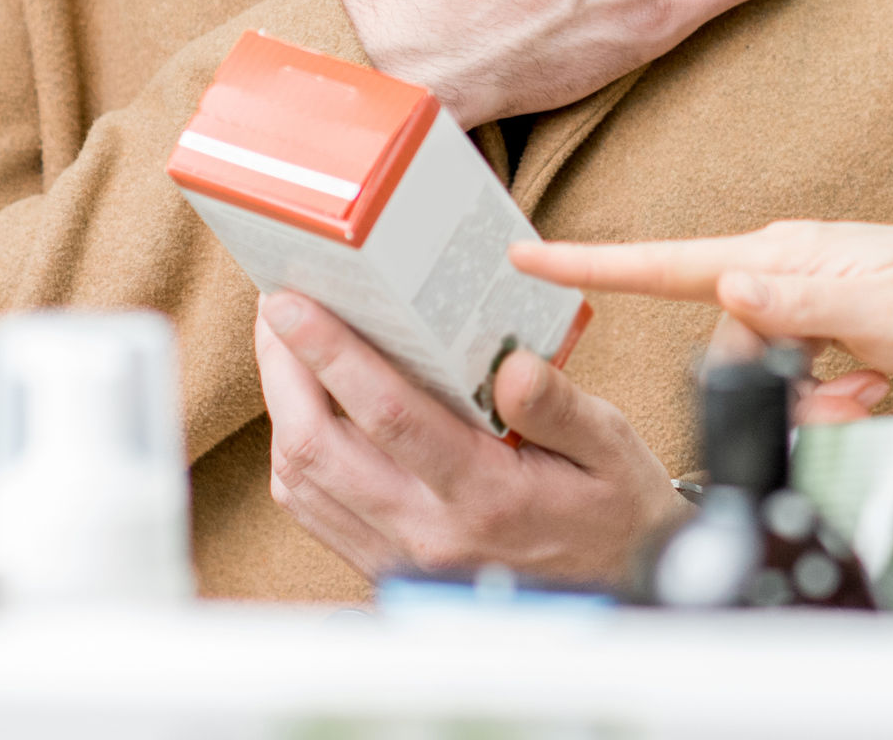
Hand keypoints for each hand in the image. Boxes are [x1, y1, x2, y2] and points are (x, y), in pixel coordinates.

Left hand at [255, 291, 682, 586]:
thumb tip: (512, 366)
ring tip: (285, 347)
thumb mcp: (612, 448)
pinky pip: (314, 510)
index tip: (293, 304)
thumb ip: (560, 406)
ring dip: (281, 409)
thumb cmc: (613, 511)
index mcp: (488, 496)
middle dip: (282, 370)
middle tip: (276, 309)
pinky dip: (294, 453)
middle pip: (318, 447)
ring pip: (302, 481)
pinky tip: (307, 410)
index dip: (332, 353)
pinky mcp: (386, 566)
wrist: (616, 589)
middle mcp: (429, 532)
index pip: (389, 415)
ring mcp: (399, 557)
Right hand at [518, 222, 892, 555]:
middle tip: (839, 395)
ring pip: (758, 365)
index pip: (676, 261)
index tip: (525, 256)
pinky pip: (794, 376)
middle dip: (761, 380)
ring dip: (803, 396)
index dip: (595, 264)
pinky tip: (870, 394)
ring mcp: (810, 297)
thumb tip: (732, 288)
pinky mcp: (829, 327)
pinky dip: (826, 398)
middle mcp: (792, 267)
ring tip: (866, 394)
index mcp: (794, 254)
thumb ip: (812, 306)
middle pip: (722, 337)